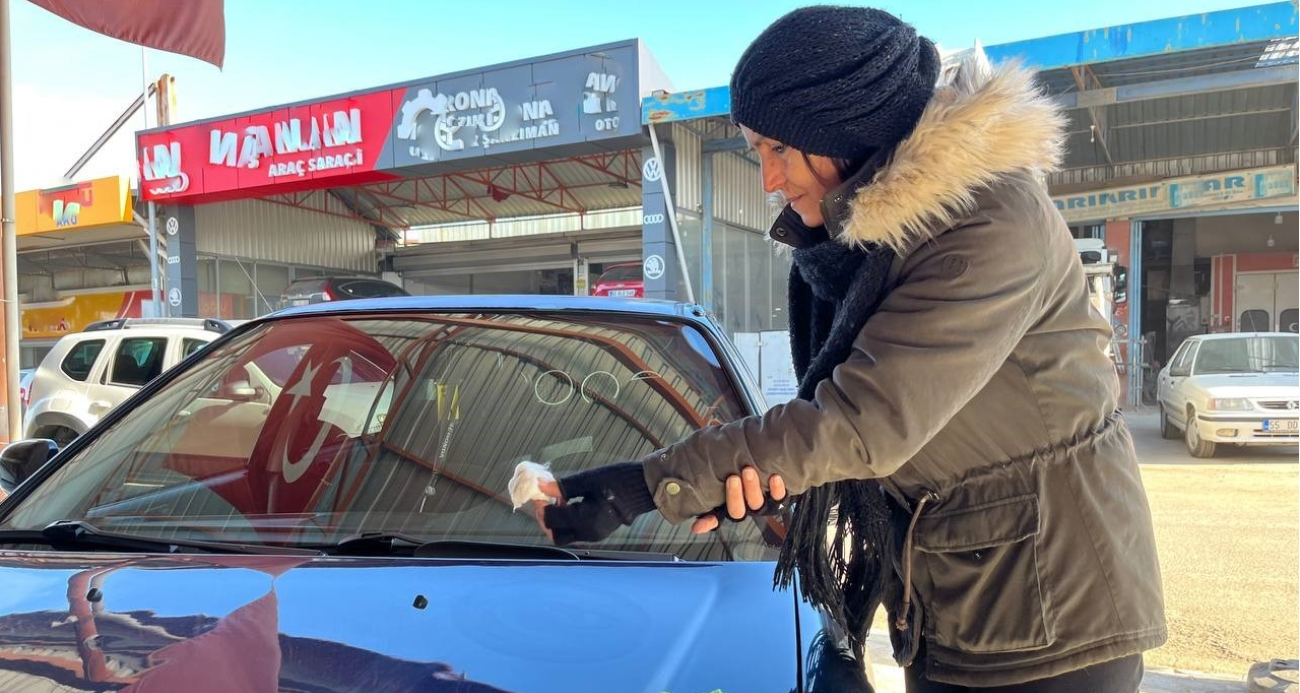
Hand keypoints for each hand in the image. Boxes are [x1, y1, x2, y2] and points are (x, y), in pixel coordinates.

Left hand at [529, 462, 656, 544]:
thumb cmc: (618, 480)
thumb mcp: (589, 479)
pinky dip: (567, 521)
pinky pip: (575, 532)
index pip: (551, 519)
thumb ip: (563, 486)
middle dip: (545, 519)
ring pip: (565, 535)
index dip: (540, 506)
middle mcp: (588, 533)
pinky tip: (570, 503)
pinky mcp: (598, 532)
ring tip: (558, 499)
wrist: (644, 488)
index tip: (539, 491)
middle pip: (555, 535)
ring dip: (556, 520)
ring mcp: (594, 535)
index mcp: (585, 521)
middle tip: (544, 500)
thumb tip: (540, 486)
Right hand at [691, 467, 786, 533]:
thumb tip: (695, 484)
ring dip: (751, 488)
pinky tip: (774, 478)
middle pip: (737, 511)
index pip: (715, 517)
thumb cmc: (740, 464)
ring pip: (756, 503)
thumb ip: (711, 471)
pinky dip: (777, 490)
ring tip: (749, 471)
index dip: (708, 522)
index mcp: (729, 503)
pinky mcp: (778, 498)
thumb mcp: (723, 467)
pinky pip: (779, 498)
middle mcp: (744, 507)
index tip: (698, 525)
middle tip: (732, 479)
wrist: (772, 458)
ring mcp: (761, 504)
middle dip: (734, 496)